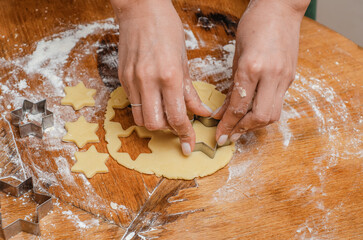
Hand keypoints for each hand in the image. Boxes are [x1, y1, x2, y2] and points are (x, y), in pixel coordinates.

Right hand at [111, 0, 211, 154]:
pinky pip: (131, 104)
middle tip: (177, 122)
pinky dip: (144, 109)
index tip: (189, 145)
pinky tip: (152, 99)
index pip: (178, 116)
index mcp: (169, 76)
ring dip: (154, 121)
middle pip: (155, 125)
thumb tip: (200, 112)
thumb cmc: (166, 28)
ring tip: (164, 110)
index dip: (185, 135)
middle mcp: (148, 81)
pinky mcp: (121, 78)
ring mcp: (132, 80)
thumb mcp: (184, 60)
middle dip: (168, 129)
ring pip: (140, 119)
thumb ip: (189, 90)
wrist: (139, 8)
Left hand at [213, 0, 308, 144]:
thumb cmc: (255, 25)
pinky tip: (253, 112)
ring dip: (255, 125)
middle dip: (242, 130)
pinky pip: (278, 103)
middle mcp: (271, 75)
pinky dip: (264, 112)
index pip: (238, 106)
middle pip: (259, 117)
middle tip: (230, 135)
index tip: (220, 135)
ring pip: (272, 114)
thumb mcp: (237, 55)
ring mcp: (284, 77)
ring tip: (240, 127)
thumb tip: (224, 110)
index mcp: (252, 68)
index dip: (227, 125)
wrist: (281, 8)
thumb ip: (232, 85)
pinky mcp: (291, 77)